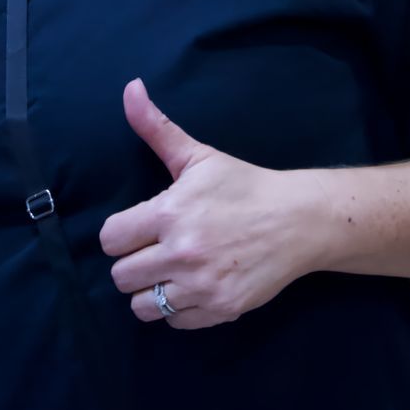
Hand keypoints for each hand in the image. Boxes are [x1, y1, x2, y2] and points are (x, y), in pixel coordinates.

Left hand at [99, 79, 322, 329]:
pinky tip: (193, 286)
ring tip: (170, 273)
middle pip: (121, 276)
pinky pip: (174, 322)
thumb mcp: (198, 156)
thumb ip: (156, 127)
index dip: (121, 234)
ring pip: (142, 306)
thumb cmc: (244, 186)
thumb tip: (129, 87)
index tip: (140, 229)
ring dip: (151, 291)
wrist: (299, 220)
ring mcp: (201, 285)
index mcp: (169, 213)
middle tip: (156, 251)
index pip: (110, 240)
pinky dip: (178, 308)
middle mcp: (181, 252)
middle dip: (135, 263)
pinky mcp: (220, 309)